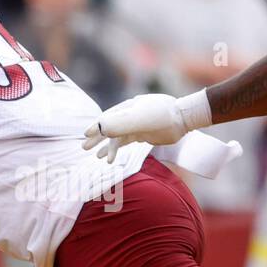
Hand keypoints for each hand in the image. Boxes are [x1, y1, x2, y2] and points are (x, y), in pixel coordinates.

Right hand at [83, 93, 204, 162]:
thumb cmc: (162, 116)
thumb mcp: (139, 118)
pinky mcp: (142, 134)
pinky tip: (109, 159)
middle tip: (84, 148)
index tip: (85, 135)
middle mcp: (129, 116)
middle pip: (109, 127)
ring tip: (95, 156)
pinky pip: (125, 142)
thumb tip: (100, 129)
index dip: (95, 127)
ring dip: (105, 147)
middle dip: (96, 138)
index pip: (106, 118)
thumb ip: (120, 123)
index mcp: (126, 108)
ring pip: (116, 137)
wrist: (183, 119)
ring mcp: (135, 125)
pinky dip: (116, 150)